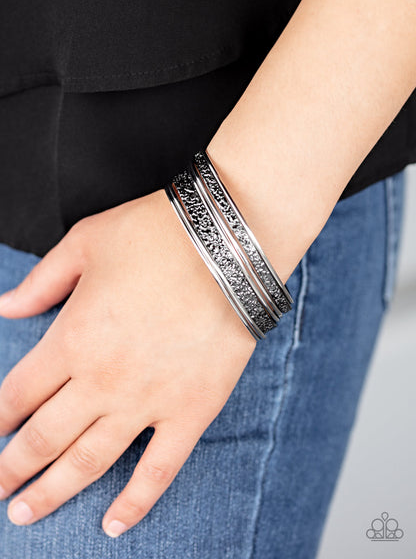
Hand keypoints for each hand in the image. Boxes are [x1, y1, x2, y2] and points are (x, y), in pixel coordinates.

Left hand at [0, 188, 257, 536]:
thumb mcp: (86, 243)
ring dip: (52, 492)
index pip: (18, 395)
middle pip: (44, 438)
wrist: (228, 244)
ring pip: (90, 462)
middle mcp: (102, 380)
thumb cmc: (155, 235)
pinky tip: (114, 526)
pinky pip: (159, 469)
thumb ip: (42, 281)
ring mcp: (148, 401)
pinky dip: (135, 502)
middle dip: (11, 468)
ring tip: (25, 514)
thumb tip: (4, 307)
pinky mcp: (191, 410)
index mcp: (72, 338)